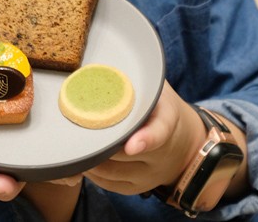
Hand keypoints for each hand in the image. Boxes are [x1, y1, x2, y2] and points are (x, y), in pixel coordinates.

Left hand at [85, 82, 206, 195]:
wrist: (184, 140)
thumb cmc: (159, 107)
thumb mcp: (157, 89)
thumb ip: (135, 82)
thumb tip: (98, 68)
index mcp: (167, 121)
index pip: (160, 132)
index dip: (146, 139)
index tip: (132, 145)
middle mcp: (163, 154)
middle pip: (125, 155)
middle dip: (100, 144)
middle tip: (77, 133)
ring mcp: (151, 175)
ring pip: (113, 173)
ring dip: (91, 161)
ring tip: (74, 145)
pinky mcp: (138, 188)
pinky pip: (110, 185)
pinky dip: (93, 174)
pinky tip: (83, 160)